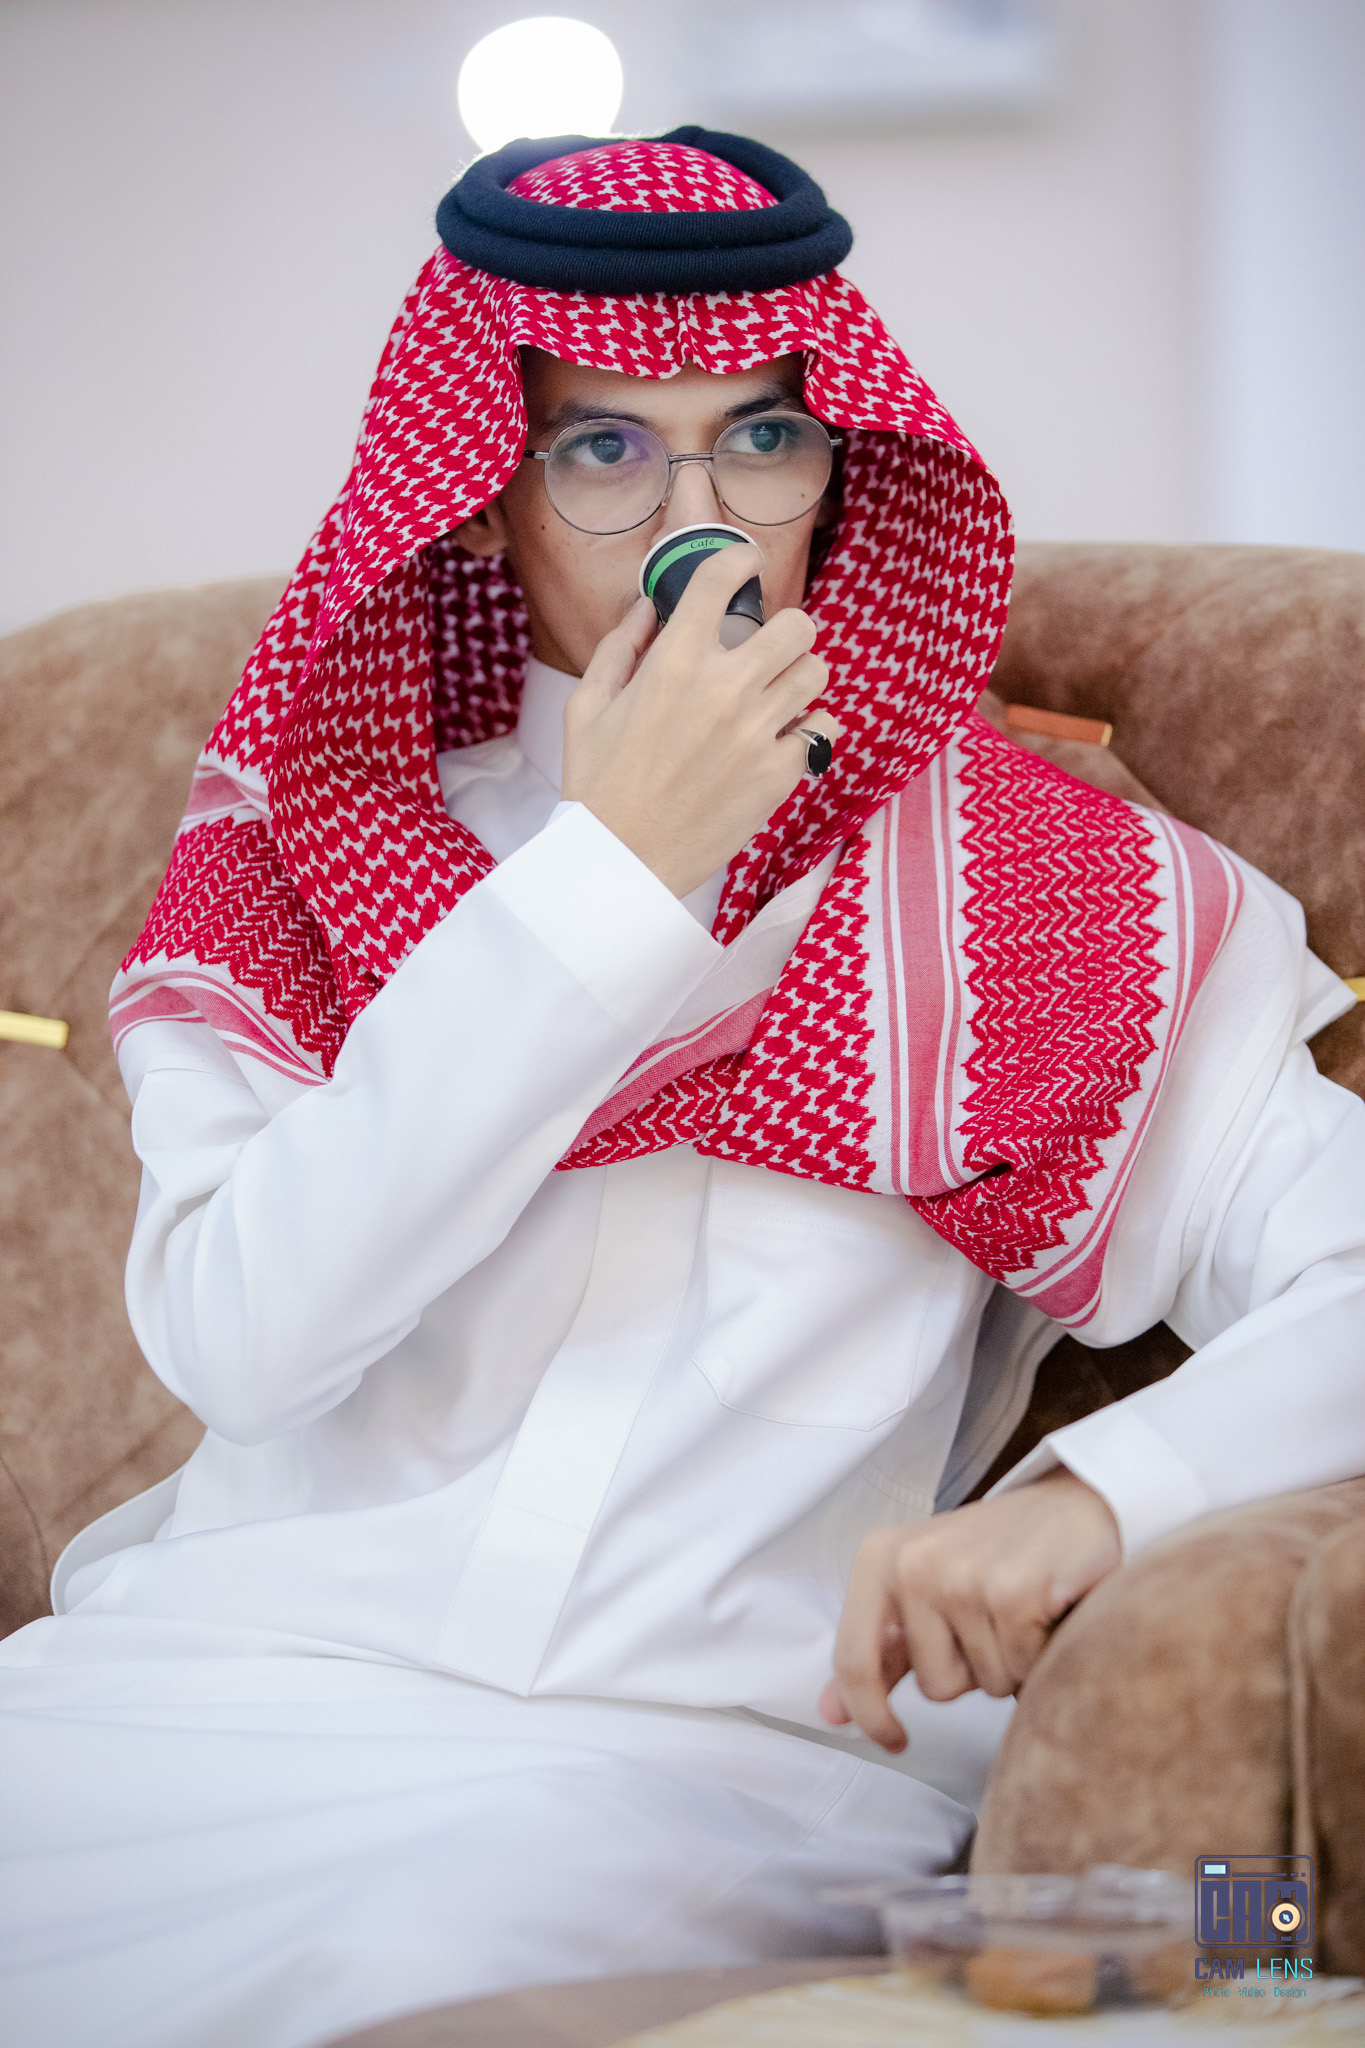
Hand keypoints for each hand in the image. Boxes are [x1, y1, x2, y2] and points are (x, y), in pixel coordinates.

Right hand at [560, 543, 838, 898]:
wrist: (620, 862)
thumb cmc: (596, 784)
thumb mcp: (587, 706)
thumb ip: (620, 646)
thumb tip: (649, 604)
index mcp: (674, 662)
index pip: (721, 577)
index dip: (737, 559)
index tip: (742, 565)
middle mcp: (724, 688)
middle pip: (797, 625)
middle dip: (786, 630)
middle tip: (769, 648)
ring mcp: (758, 731)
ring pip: (817, 672)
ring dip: (799, 676)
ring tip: (777, 694)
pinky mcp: (779, 774)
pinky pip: (824, 729)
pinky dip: (809, 729)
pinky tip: (783, 738)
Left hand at [818, 1471, 1121, 1751]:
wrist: (1076, 1507)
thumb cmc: (998, 1554)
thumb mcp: (924, 1592)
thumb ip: (880, 1653)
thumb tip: (830, 1711)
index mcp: (879, 1560)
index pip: (854, 1661)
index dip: (870, 1716)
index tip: (893, 1740)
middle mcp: (913, 1563)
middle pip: (935, 1688)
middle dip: (974, 1670)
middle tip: (994, 1617)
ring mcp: (962, 1576)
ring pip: (987, 1684)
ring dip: (1013, 1662)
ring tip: (1023, 1610)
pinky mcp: (1014, 1592)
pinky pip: (1025, 1670)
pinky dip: (1044, 1653)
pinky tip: (1049, 1609)